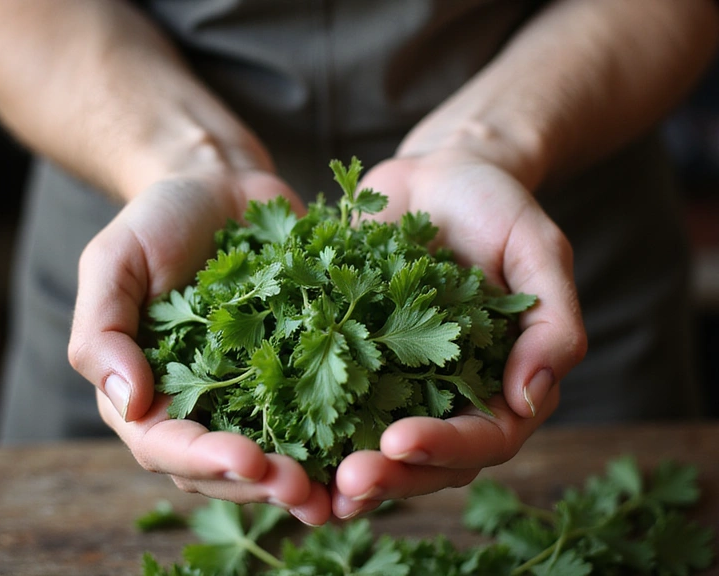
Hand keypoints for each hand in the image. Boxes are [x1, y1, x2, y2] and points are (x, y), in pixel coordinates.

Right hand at [68, 167, 330, 525]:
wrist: (220, 186)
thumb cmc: (159, 221)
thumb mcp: (114, 263)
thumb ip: (102, 334)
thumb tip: (129, 402)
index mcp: (148, 393)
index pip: (168, 447)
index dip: (206, 462)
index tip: (249, 462)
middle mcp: (203, 405)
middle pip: (228, 466)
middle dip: (265, 484)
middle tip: (306, 493)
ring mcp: (255, 390)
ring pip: (279, 451)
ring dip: (310, 476)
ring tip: (344, 491)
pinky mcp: (302, 366)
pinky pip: (323, 406)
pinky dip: (346, 430)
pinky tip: (376, 443)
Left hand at [331, 148, 586, 517]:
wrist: (437, 173)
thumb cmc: (495, 206)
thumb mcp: (537, 251)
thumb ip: (552, 323)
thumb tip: (531, 399)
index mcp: (505, 381)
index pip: (486, 437)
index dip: (444, 448)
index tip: (398, 441)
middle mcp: (452, 395)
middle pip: (427, 460)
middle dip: (388, 475)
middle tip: (347, 483)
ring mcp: (400, 382)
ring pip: (377, 444)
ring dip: (344, 468)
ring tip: (308, 482)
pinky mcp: (355, 359)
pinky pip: (332, 400)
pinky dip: (308, 424)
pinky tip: (276, 436)